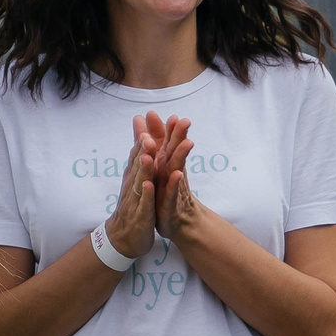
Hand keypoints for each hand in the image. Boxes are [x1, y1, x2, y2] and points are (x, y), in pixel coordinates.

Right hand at [100, 117, 162, 264]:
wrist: (123, 237)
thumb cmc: (133, 206)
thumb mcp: (136, 180)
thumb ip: (138, 157)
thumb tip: (141, 136)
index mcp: (134, 175)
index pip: (138, 152)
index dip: (144, 135)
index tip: (151, 118)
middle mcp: (133, 183)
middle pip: (138, 162)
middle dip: (144, 147)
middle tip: (148, 132)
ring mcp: (136, 198)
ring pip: (140, 180)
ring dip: (144, 167)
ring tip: (148, 154)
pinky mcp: (141, 214)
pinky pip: (144, 203)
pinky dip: (147, 193)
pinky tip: (150, 185)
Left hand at [147, 113, 206, 242]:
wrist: (177, 222)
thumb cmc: (166, 192)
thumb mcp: (158, 169)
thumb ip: (154, 145)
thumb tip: (148, 122)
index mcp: (165, 164)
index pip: (167, 143)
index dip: (167, 129)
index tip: (166, 113)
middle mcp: (171, 172)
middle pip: (175, 152)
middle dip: (179, 136)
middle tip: (184, 120)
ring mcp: (172, 187)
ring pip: (176, 169)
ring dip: (181, 156)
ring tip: (186, 143)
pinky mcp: (170, 203)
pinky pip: (172, 192)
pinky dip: (174, 183)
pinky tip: (177, 174)